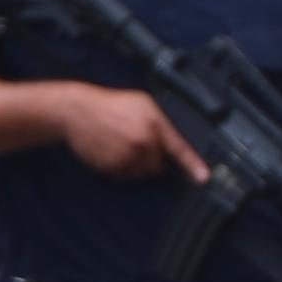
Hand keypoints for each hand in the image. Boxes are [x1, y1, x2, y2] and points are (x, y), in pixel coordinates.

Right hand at [64, 85, 207, 184]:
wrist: (77, 110)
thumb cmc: (110, 104)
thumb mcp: (142, 103)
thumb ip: (160, 122)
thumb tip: (172, 142)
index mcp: (154, 124)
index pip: (179, 149)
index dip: (193, 165)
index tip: (204, 178)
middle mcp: (143, 141)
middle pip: (159, 166)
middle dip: (152, 159)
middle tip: (135, 143)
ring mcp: (127, 156)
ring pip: (142, 173)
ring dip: (136, 166)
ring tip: (122, 146)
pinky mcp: (112, 166)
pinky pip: (124, 176)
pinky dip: (121, 169)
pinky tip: (112, 152)